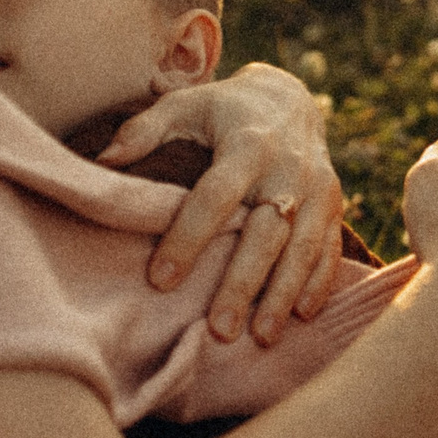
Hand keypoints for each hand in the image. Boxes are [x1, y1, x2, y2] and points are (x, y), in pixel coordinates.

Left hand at [100, 64, 343, 344]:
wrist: (288, 99)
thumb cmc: (222, 111)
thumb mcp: (184, 105)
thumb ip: (144, 129)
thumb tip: (103, 160)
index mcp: (248, 143)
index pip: (216, 195)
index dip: (188, 237)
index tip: (160, 279)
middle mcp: (289, 166)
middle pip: (266, 231)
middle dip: (243, 282)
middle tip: (219, 330)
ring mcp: (318, 187)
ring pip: (304, 246)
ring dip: (283, 293)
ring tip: (261, 337)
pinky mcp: (333, 204)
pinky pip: (330, 247)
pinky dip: (320, 283)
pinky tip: (301, 316)